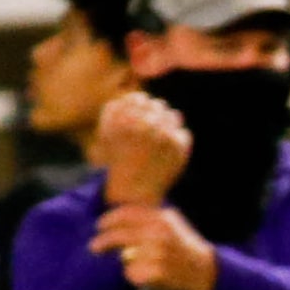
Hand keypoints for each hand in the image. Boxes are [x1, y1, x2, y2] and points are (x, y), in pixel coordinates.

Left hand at [91, 204, 217, 289]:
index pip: (125, 215)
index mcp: (161, 218)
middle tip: (94, 247)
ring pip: (124, 256)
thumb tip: (119, 214)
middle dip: (103, 241)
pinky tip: (137, 275)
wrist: (207, 272)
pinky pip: (131, 273)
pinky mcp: (157, 273)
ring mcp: (158, 254)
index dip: (108, 220)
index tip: (99, 226)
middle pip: (119, 235)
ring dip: (120, 260)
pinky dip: (131, 275)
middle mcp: (158, 234)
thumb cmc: (186, 247)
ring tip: (122, 262)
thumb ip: (149, 215)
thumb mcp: (172, 222)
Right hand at [95, 91, 191, 205]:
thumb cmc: (117, 162)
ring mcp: (164, 134)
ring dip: (169, 126)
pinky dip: (178, 142)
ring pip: (174, 116)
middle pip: (159, 105)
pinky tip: (167, 155)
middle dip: (156, 116)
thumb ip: (116, 110)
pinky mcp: (179, 147)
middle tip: (152, 131)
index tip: (140, 118)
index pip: (140, 98)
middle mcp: (145, 123)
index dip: (141, 106)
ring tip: (160, 143)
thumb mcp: (106, 134)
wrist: (132, 193)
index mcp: (125, 118)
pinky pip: (183, 134)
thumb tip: (139, 96)